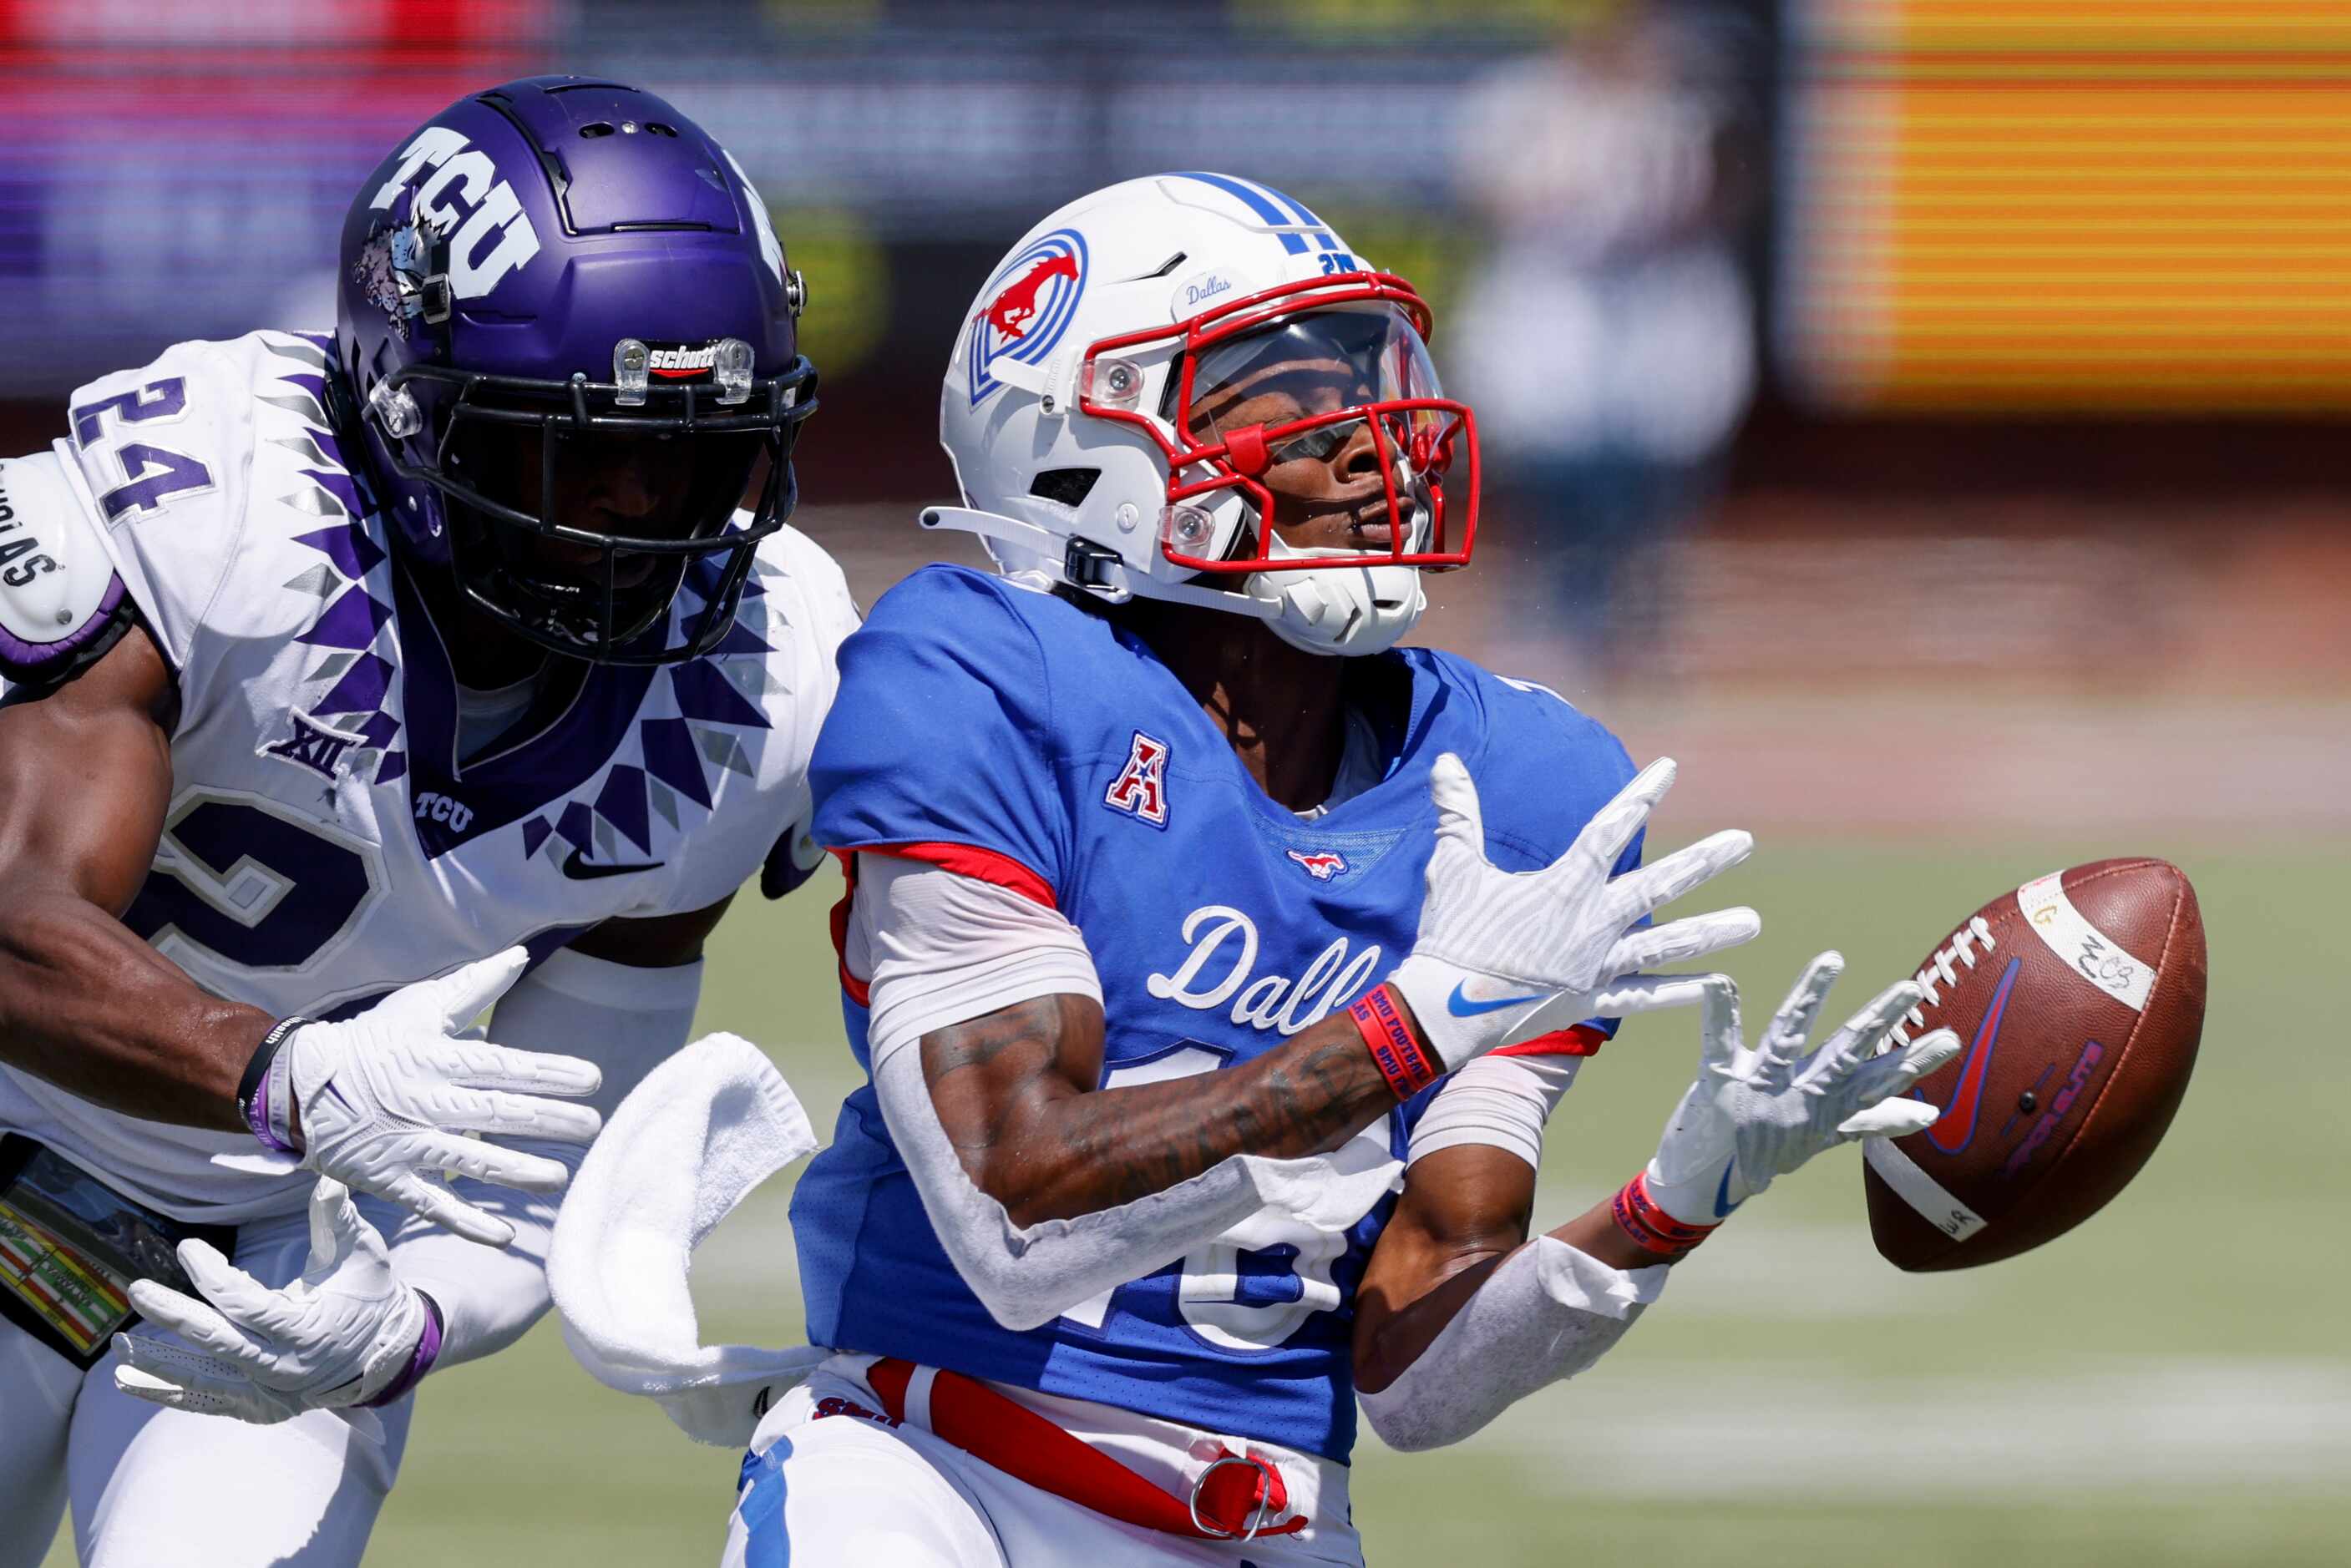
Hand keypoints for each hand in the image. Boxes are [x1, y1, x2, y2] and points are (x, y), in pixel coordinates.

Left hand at [113, 1178, 433, 1426]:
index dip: (211, 1276)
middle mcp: (284, 1367)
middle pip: (218, 1342)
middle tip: (137, 1290)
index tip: (188, 1249)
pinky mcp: (257, 1405)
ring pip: (202, 1379)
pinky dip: (167, 1392)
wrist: (383, 1353)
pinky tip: (128, 1382)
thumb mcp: (362, 1254)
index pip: (246, 1304)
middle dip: (174, 1316)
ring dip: (157, 1363)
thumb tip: (327, 1181)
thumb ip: (338, 1221)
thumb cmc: (369, 1294)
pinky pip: (204, 1400)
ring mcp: (268, 1392)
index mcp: (308, 1329)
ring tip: (118, 1346)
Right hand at [281, 949, 603, 1245]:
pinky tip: (506, 1235)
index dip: (548, 1072)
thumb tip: (519, 955)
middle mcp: (425, 1103)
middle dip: (547, 1120)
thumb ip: (473, 986)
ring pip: (469, 1161)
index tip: (591, 1079)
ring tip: (559, 1178)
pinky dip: (467, 1222)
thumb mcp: (419, 1007)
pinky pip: (432, 1205)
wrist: (297, 1085)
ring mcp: (406, 1145)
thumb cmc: (371, 1041)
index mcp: (435, 1060)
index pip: (502, 1066)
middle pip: (495, 1113)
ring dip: (516, 1172)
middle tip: (592, 1126)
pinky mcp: (389, 1179)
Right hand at [1390, 754, 1760, 1070]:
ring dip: (1711, 932)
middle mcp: (1592, 924)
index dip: (1641, 795)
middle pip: (1658, 885)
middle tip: (1745, 842)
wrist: (1446, 1011)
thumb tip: (1445, 761)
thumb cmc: (1451, 937)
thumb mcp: (1453, 868)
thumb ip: (1457, 814)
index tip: (1670, 767)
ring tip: (1754, 923)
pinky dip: (1677, 992)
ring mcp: (1596, 965)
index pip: (1609, 829)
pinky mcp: (1589, 999)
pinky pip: (1642, 997)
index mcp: (1563, 887)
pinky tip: (1714, 986)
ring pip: (1665, 944)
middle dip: (1704, 862)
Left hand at [1643, 954, 1963, 1225]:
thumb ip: (1874, 1120)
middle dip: (1877, 1020)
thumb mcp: (1827, 1134)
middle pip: (1842, 1052)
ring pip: (1788, 1035)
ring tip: (1832, 958)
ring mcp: (1758, 1084)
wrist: (1709, 1180)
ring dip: (1810, 996)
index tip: (1950, 1039)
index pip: (1876, 1081)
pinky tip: (1720, 981)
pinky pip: (1719, 1039)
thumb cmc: (1769, 1149)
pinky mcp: (1719, 1077)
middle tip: (1911, 987)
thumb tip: (1930, 1114)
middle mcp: (1798, 1094)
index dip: (1912, 1062)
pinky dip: (1719, 1011)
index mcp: (1826, 1106)